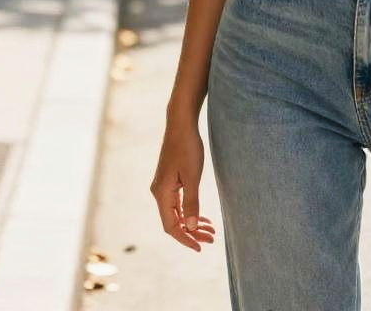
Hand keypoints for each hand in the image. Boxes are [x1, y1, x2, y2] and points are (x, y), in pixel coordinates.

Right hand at [149, 120, 215, 250]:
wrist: (181, 124)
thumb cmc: (187, 147)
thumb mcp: (192, 176)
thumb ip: (191, 202)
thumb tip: (191, 228)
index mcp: (162, 193)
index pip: (171, 226)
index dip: (185, 239)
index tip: (201, 247)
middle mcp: (159, 192)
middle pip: (174, 221)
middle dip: (192, 232)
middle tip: (212, 238)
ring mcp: (163, 186)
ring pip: (176, 213)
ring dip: (192, 222)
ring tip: (211, 230)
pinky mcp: (169, 180)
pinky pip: (177, 203)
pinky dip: (189, 211)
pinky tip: (202, 216)